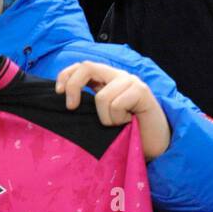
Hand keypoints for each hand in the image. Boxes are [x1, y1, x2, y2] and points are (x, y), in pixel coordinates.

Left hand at [55, 61, 171, 160]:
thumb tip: (65, 105)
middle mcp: (117, 76)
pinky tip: (129, 122)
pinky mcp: (141, 90)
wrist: (154, 144)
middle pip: (87, 67)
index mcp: (105, 80)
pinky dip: (118, 120)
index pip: (81, 66)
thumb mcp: (101, 118)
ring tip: (119, 124)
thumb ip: (88, 106)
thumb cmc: (126, 133)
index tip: (58, 93)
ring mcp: (130, 81)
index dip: (66, 75)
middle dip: (73, 86)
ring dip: (106, 119)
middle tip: (72, 108)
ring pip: (102, 97)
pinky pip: (116, 105)